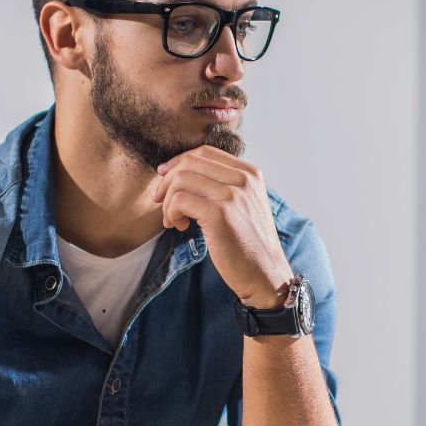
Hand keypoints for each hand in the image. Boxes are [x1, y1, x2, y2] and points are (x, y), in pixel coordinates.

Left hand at [152, 146, 293, 307]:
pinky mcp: (220, 214)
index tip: (164, 178)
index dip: (178, 162)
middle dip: (167, 182)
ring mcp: (232, 195)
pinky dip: (171, 212)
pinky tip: (180, 226)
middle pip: (189, 163)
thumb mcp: (243, 204)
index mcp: (249, 173)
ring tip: (173, 220)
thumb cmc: (247, 243)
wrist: (265, 273)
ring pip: (180, 180)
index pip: (204, 152)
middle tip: (160, 202)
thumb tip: (177, 171)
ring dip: (168, 201)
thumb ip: (222, 185)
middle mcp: (243, 179)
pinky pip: (179, 200)